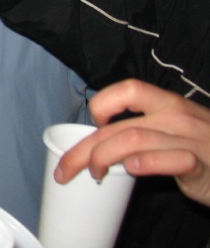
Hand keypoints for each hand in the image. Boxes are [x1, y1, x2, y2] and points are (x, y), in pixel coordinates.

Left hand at [55, 79, 209, 205]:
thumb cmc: (203, 147)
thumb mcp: (174, 127)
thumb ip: (144, 127)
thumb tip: (100, 141)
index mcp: (167, 103)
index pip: (127, 89)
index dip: (102, 104)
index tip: (93, 126)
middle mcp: (177, 117)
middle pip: (120, 126)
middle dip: (84, 149)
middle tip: (66, 169)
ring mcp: (191, 140)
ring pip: (135, 139)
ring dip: (105, 157)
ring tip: (96, 173)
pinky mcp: (202, 166)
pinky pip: (173, 160)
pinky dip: (148, 164)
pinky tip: (133, 170)